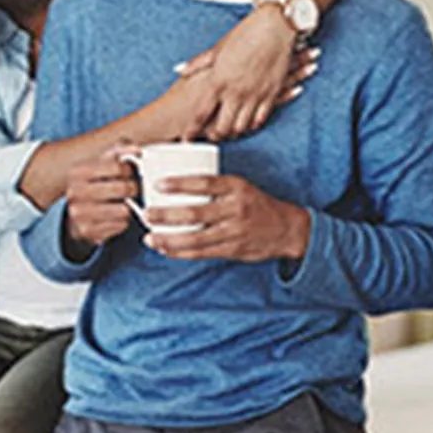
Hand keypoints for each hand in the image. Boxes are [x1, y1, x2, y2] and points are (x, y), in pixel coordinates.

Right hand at [64, 143, 138, 256]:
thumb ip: (120, 151)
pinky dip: (123, 221)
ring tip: (125, 202)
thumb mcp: (102, 163)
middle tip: (133, 189)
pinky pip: (120, 225)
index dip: (130, 169)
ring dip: (129, 206)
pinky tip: (116, 216)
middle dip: (133, 188)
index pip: (117, 166)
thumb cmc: (95, 183)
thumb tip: (138, 150)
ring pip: (124, 209)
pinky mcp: (87, 231)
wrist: (76, 213)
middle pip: (122, 189)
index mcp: (78, 171)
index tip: (130, 171)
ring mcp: (79, 213)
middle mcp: (75, 192)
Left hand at [143, 174, 310, 261]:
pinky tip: (165, 249)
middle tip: (146, 214)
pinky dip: (181, 253)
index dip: (180, 183)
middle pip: (196, 213)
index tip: (158, 184)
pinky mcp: (233, 250)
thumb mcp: (238, 186)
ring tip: (149, 237)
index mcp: (236, 187)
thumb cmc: (254, 202)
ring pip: (196, 238)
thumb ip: (213, 185)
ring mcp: (234, 231)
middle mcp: (235, 209)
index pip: (205, 183)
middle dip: (167, 216)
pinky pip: (202, 253)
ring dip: (169, 239)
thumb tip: (174, 179)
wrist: (286, 228)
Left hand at [179, 4, 319, 140]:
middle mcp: (236, 91)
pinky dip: (252, 125)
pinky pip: (261, 119)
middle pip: (222, 127)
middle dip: (214, 136)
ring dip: (233, 132)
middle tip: (210, 137)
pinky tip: (247, 124)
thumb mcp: (219, 47)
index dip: (191, 129)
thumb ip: (199, 63)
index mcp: (218, 80)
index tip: (185, 138)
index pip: (200, 113)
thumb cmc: (246, 33)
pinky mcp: (271, 93)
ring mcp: (254, 94)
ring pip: (242, 126)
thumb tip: (181, 70)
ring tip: (227, 132)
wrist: (276, 26)